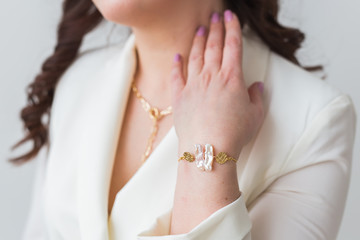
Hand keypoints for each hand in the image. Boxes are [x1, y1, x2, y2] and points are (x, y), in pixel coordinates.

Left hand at [170, 10, 264, 158]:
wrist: (208, 149)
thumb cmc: (234, 133)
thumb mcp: (255, 115)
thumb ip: (257, 97)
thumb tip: (257, 86)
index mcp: (231, 77)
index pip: (233, 45)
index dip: (232, 28)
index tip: (230, 16)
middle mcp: (211, 76)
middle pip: (213, 46)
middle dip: (215, 28)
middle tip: (215, 15)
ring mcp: (193, 85)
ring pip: (195, 56)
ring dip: (197, 41)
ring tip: (199, 29)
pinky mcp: (180, 97)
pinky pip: (176, 76)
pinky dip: (176, 65)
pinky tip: (177, 56)